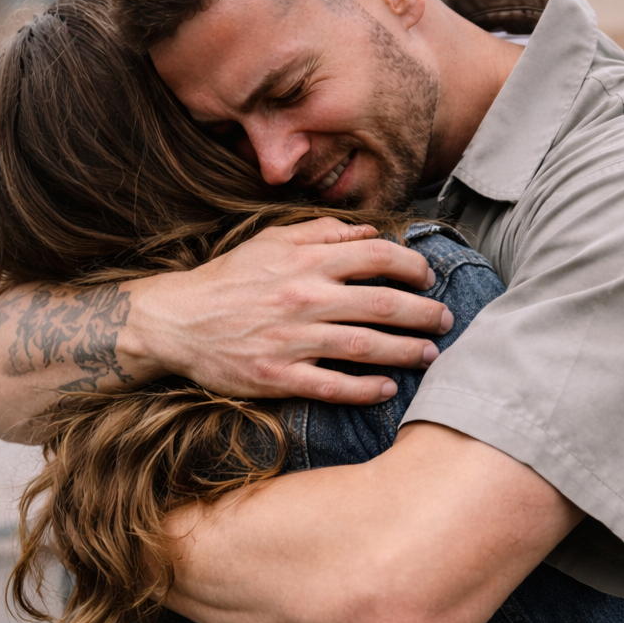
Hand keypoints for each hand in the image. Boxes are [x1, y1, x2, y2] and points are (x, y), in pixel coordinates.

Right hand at [140, 217, 453, 403]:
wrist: (178, 320)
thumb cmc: (229, 278)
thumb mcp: (271, 241)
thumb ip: (322, 233)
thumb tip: (370, 232)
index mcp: (305, 262)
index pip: (375, 256)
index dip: (411, 266)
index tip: (428, 276)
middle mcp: (304, 299)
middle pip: (381, 304)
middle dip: (423, 312)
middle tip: (445, 319)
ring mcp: (292, 340)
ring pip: (364, 346)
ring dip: (405, 351)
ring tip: (430, 354)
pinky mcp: (277, 376)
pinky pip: (331, 386)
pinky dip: (364, 389)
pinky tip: (387, 389)